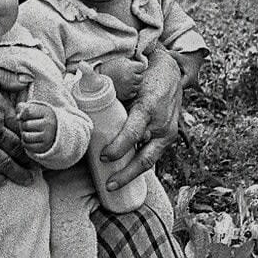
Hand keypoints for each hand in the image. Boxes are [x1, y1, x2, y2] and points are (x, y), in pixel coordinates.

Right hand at [0, 57, 34, 186]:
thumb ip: (8, 76)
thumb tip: (27, 80)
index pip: (22, 127)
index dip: (31, 136)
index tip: (37, 142)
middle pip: (17, 148)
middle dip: (29, 158)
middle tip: (37, 165)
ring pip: (3, 163)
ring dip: (18, 173)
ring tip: (27, 179)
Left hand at [16, 100, 57, 155]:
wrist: (54, 130)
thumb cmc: (38, 118)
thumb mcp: (33, 109)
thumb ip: (22, 108)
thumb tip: (18, 117)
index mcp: (46, 112)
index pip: (27, 112)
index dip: (22, 114)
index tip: (25, 116)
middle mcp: (48, 124)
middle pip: (25, 125)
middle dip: (23, 125)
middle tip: (28, 125)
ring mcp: (47, 136)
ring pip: (26, 136)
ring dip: (23, 134)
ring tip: (28, 132)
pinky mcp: (44, 146)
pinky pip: (28, 146)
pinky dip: (25, 143)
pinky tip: (29, 139)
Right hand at [96, 55, 146, 101]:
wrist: (98, 79)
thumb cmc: (109, 67)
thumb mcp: (120, 60)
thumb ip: (131, 61)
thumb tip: (141, 63)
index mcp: (129, 67)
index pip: (142, 67)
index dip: (139, 67)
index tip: (135, 68)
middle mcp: (130, 77)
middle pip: (141, 77)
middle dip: (137, 76)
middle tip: (130, 75)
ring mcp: (128, 87)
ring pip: (139, 86)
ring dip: (134, 83)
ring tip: (127, 81)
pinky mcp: (125, 95)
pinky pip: (133, 93)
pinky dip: (131, 91)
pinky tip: (125, 87)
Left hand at [101, 47, 181, 188]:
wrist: (172, 72)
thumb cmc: (145, 76)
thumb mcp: (130, 82)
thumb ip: (112, 96)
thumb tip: (85, 107)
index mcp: (149, 108)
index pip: (133, 134)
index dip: (118, 148)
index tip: (103, 157)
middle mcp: (162, 125)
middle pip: (145, 158)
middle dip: (126, 175)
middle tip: (108, 184)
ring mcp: (168, 133)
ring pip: (150, 160)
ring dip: (132, 174)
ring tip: (114, 184)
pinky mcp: (169, 137)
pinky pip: (153, 154)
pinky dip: (139, 165)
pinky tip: (126, 174)